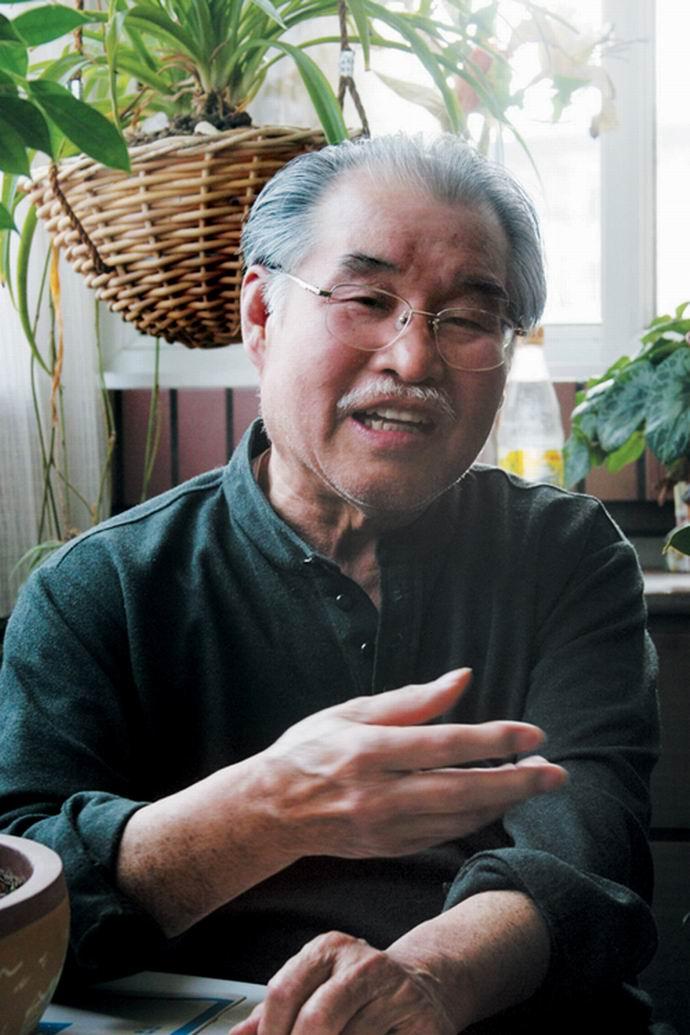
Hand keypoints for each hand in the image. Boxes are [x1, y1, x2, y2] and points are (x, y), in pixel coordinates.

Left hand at [228, 931, 457, 1034]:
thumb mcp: (317, 986)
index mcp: (328, 949)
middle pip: (315, 1019)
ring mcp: (396, 991)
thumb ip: (277, 1010)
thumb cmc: (359, 991)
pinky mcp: (423, 1022)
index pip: (283, 992)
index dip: (270, 1032)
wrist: (423, 985)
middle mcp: (362, 963)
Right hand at [263, 668, 566, 858]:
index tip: (534, 734)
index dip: (495, 739)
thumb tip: (462, 679)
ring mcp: (386, 828)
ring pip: (460, 818)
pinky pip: (444, 835)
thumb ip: (410, 700)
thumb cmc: (309, 751)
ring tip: (537, 782)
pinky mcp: (390, 849)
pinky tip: (496, 802)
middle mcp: (380, 794)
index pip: (446, 744)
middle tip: (558, 773)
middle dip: (518, 782)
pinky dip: (476, 819)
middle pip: (464, 789)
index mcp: (369, 751)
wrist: (270, 812)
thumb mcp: (351, 712)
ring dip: (505, 802)